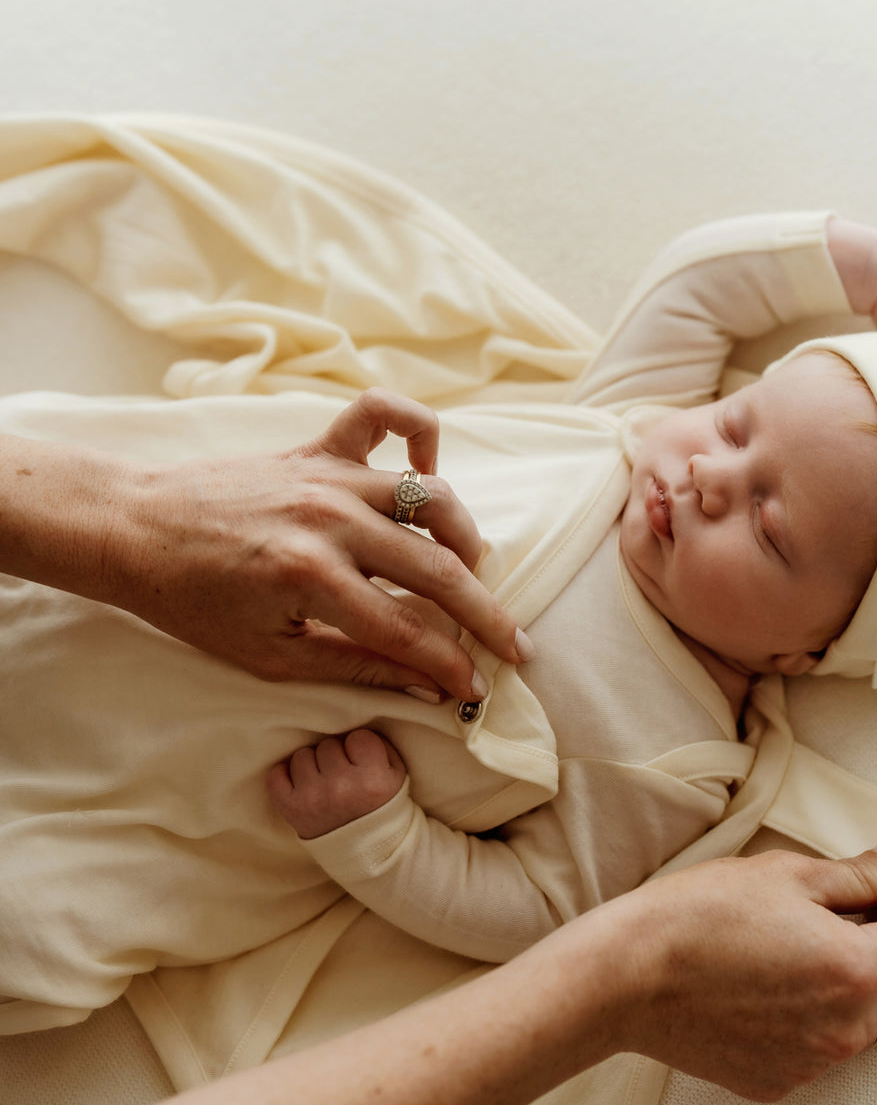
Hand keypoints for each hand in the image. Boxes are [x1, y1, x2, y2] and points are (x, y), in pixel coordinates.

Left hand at [106, 390, 526, 697]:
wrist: (135, 529)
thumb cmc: (193, 603)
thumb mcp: (269, 656)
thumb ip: (354, 667)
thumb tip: (426, 687)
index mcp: (311, 579)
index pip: (407, 631)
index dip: (450, 666)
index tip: (477, 689)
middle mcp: (329, 520)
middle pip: (436, 569)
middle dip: (484, 614)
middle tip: (513, 643)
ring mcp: (327, 476)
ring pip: (432, 497)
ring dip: (465, 538)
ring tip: (470, 572)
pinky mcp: (318, 447)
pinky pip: (384, 415)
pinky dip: (419, 433)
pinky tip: (428, 473)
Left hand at [268, 728, 406, 838]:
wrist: (365, 851)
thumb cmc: (380, 807)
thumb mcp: (396, 776)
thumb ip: (380, 745)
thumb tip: (352, 725)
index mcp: (372, 780)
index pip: (358, 737)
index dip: (361, 749)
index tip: (362, 764)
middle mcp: (341, 787)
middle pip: (328, 745)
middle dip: (336, 757)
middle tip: (343, 776)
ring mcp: (312, 798)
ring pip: (303, 756)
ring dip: (313, 766)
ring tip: (324, 783)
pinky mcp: (290, 808)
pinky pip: (276, 773)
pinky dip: (285, 776)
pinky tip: (302, 785)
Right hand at [604, 832, 876, 1099]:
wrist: (627, 977)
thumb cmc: (699, 916)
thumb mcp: (787, 875)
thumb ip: (860, 873)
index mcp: (856, 972)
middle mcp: (847, 1029)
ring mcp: (814, 1064)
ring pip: (873, 1019)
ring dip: (869, 976)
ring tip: (824, 932)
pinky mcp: (779, 1081)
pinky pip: (826, 1044)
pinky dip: (825, 1009)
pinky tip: (786, 974)